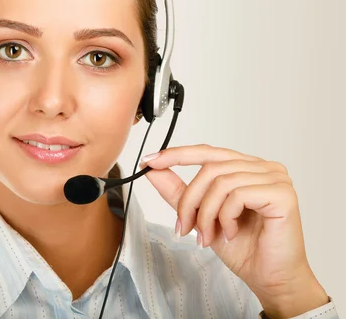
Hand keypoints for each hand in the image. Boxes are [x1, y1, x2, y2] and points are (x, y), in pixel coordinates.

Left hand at [140, 144, 328, 317]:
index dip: (176, 154)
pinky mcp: (282, 194)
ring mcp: (275, 178)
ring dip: (206, 214)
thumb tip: (152, 169)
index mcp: (245, 167)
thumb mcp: (200, 215)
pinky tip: (230, 234)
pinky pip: (238, 194)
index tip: (149, 162)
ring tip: (208, 237)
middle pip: (210, 168)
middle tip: (183, 227)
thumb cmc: (242, 248)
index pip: (207, 152)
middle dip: (189, 200)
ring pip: (221, 182)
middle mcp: (262, 167)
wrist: (269, 279)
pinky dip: (226, 217)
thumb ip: (178, 191)